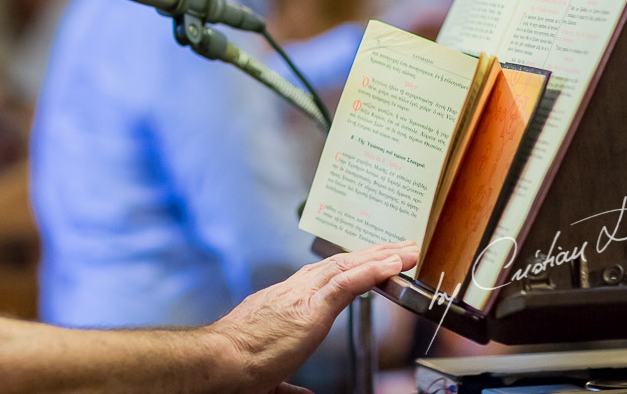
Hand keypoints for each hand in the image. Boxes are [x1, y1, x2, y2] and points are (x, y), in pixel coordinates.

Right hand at [209, 240, 417, 393]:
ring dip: (380, 256)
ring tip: (406, 250)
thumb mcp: (269, 374)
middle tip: (396, 246)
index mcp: (282, 304)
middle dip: (368, 254)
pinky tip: (392, 263)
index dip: (346, 268)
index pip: (320, 279)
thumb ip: (289, 383)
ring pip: (347, 266)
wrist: (220, 361)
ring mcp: (302, 296)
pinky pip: (347, 282)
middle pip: (337, 264)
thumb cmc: (234, 368)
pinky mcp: (311, 307)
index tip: (366, 261)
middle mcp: (292, 291)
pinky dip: (372, 270)